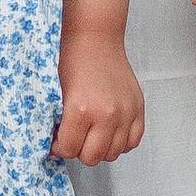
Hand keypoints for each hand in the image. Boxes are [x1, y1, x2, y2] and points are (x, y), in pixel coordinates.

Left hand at [53, 25, 143, 167]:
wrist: (96, 38)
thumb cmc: (74, 60)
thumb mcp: (57, 93)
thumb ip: (60, 123)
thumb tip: (59, 145)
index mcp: (81, 109)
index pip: (69, 150)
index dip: (59, 147)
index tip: (57, 140)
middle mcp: (106, 114)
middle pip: (92, 157)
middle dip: (79, 150)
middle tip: (74, 137)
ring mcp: (125, 113)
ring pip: (113, 153)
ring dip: (100, 148)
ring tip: (91, 133)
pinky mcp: (138, 109)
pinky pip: (133, 142)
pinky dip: (121, 141)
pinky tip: (109, 131)